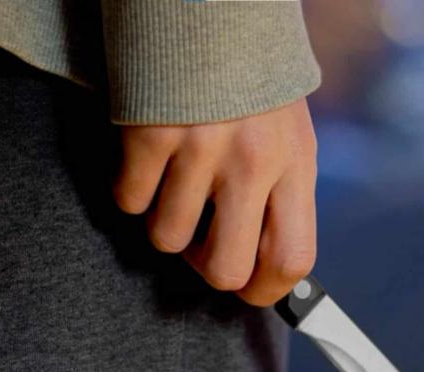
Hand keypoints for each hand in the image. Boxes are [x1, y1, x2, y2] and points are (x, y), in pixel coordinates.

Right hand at [113, 98, 316, 306]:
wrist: (210, 6)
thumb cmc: (251, 78)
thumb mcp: (289, 132)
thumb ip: (281, 193)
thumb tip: (264, 259)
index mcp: (295, 162)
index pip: (292, 258)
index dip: (266, 291)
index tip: (247, 287)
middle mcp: (252, 161)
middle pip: (225, 269)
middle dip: (206, 266)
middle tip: (201, 237)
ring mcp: (199, 149)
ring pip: (166, 239)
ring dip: (164, 219)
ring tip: (174, 179)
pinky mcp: (149, 134)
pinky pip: (128, 202)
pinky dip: (132, 188)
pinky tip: (149, 156)